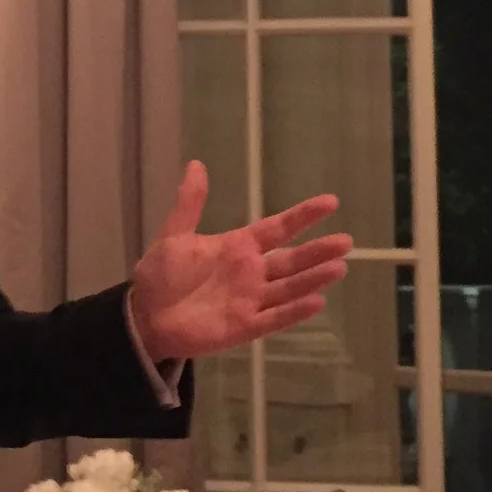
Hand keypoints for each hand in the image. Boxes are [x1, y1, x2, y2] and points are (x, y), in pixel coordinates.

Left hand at [127, 162, 351, 363]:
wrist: (145, 315)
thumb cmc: (161, 276)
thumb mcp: (174, 235)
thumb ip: (189, 203)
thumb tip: (196, 164)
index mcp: (238, 247)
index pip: (277, 228)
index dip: (303, 216)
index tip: (330, 202)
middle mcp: (251, 273)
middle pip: (291, 260)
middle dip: (318, 251)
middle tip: (346, 241)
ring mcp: (250, 300)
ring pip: (289, 287)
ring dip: (313, 279)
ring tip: (338, 267)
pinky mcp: (244, 326)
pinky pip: (274, 318)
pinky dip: (294, 311)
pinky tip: (316, 301)